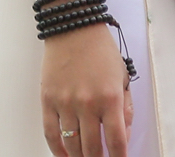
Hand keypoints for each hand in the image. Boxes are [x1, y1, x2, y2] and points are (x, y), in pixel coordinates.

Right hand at [40, 24, 132, 156]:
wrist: (74, 30)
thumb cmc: (101, 51)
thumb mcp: (123, 76)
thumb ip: (126, 107)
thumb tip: (123, 134)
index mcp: (111, 97)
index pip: (116, 139)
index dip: (119, 156)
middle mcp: (88, 104)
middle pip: (92, 148)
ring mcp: (66, 104)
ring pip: (71, 145)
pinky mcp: (48, 102)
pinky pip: (51, 134)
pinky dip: (57, 150)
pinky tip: (65, 155)